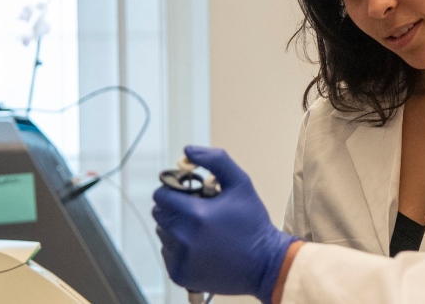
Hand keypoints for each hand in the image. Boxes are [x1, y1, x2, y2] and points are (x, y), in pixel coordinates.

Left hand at [152, 146, 299, 301]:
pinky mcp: (179, 274)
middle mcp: (183, 238)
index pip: (161, 195)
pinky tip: (202, 247)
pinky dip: (179, 248)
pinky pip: (167, 253)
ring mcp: (180, 259)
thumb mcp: (241, 184)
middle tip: (199, 211)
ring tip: (203, 230)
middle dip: (175, 208)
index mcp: (196, 214)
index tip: (189, 193)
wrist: (265, 264)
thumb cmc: (253, 222)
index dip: (173, 190)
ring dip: (177, 228)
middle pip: (159, 214)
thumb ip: (215, 160)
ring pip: (163, 233)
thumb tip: (186, 151)